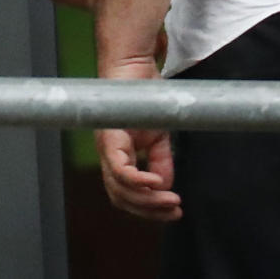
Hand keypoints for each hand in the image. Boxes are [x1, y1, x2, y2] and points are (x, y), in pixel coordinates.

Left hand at [94, 63, 181, 221]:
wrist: (133, 68)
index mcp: (117, 157)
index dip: (147, 209)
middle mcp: (107, 154)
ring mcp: (106, 145)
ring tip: (170, 201)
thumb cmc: (143, 101)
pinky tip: (155, 183)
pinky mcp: (110, 135)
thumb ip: (160, 162)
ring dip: (145, 200)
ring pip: (118, 186)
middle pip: (119, 196)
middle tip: (173, 211)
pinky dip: (136, 181)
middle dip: (147, 210)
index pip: (124, 194)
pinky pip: (118, 167)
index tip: (172, 212)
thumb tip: (163, 187)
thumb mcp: (157, 138)